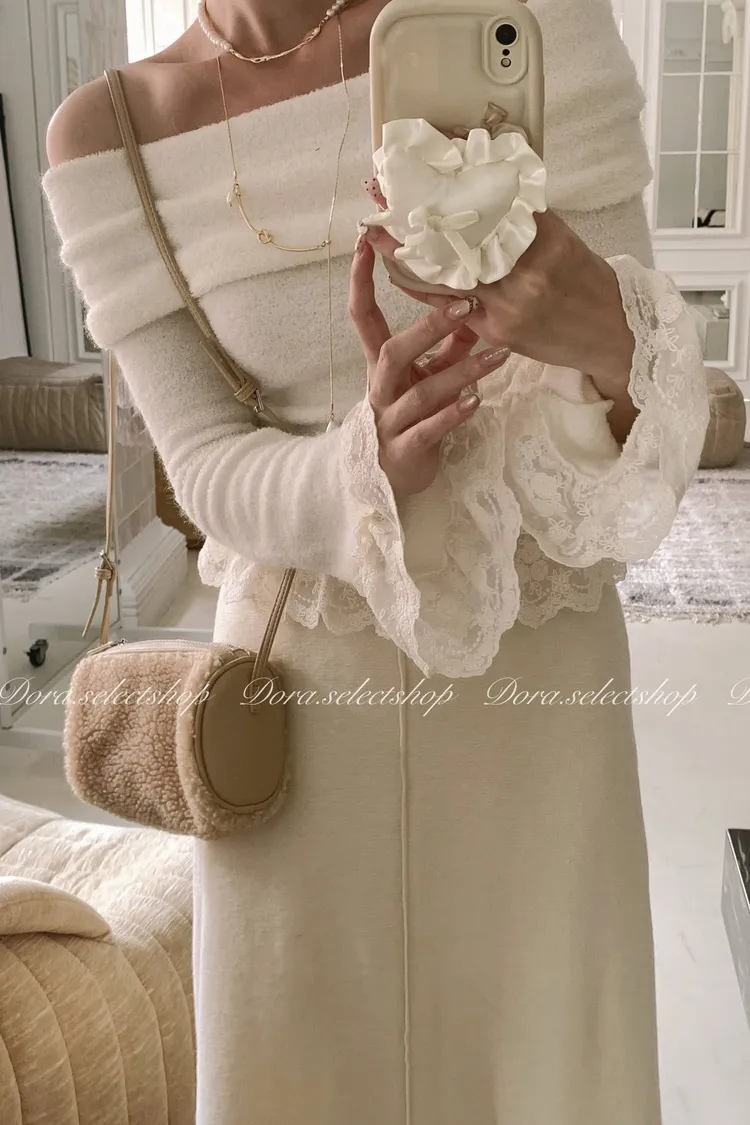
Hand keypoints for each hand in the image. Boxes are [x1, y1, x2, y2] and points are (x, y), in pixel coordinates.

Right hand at [348, 236, 509, 499]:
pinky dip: (452, 417)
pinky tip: (475, 403)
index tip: (367, 243)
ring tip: (497, 358)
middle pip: (391, 351)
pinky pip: (427, 431)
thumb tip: (475, 309)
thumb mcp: (427, 377)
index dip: (361, 281)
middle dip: (426, 328)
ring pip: (420, 393)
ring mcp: (388, 421)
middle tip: (464, 305)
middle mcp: (379, 388)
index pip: (362, 317)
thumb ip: (448, 347)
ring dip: (460, 373)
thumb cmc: (410, 418)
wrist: (388, 477)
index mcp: (380, 364)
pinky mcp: (404, 451)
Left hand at [360, 178, 637, 441]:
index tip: (416, 174)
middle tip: (380, 196)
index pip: (490, 210)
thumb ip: (526, 223)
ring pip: (451, 276)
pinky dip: (427, 289)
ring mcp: (511, 306)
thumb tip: (487, 193)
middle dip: (418, 220)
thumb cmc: (588, 283)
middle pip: (462, 242)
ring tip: (377, 233)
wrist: (611, 335)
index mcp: (546, 241)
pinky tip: (401, 274)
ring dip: (411, 256)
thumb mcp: (565, 242)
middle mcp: (527, 273)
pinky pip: (453, 307)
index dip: (449, 193)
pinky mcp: (500, 332)